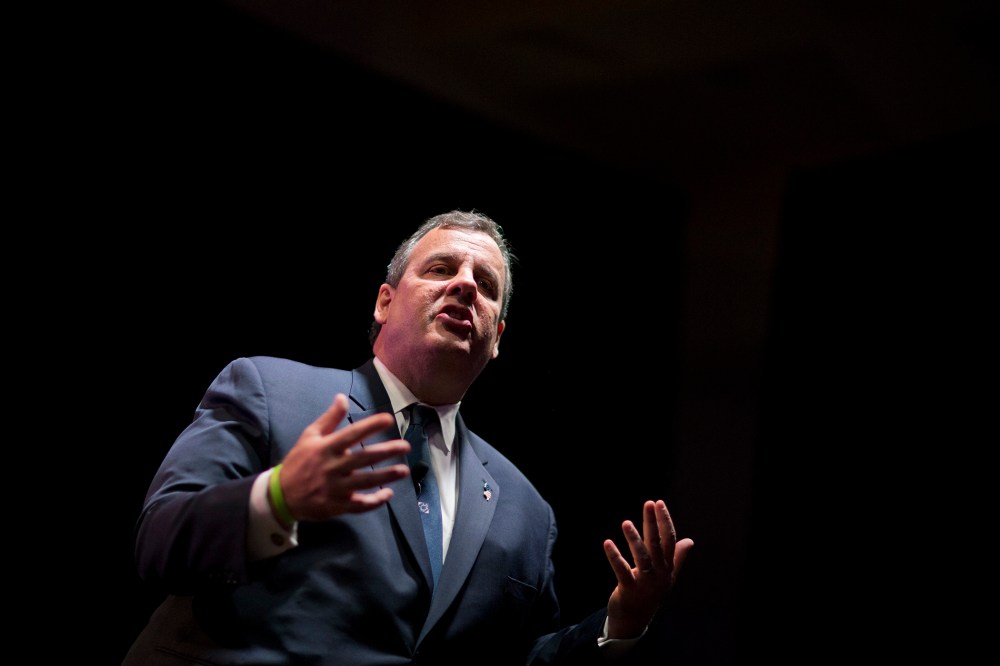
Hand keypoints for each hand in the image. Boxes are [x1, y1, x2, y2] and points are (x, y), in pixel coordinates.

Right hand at [275, 393, 410, 522]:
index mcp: (326, 448)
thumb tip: (342, 397)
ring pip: (365, 482)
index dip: (370, 426)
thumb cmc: (299, 462)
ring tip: (404, 471)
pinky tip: (388, 494)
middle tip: (405, 446)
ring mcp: (335, 488)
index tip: (388, 419)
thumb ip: (329, 418)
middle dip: (386, 451)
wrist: (281, 495)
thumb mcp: (309, 436)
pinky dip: (375, 501)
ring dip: (386, 476)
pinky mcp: (336, 506)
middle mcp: (332, 467)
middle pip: (363, 458)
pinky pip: (359, 505)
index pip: (351, 434)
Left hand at [603, 499, 693, 639]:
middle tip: (649, 504)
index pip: (669, 540)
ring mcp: (645, 582)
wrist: (636, 618)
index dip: (665, 521)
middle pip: (657, 544)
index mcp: (667, 566)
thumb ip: (677, 557)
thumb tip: (690, 541)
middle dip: (653, 523)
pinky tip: (607, 543)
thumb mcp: (667, 575)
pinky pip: (622, 570)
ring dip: (634, 539)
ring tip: (626, 523)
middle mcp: (659, 573)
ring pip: (641, 557)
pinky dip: (615, 557)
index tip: (659, 503)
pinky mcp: (629, 589)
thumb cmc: (651, 592)